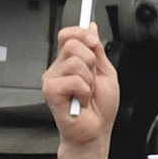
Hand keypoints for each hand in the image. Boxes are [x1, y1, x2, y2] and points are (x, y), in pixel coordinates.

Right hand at [45, 24, 119, 158]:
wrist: (95, 132)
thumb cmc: (99, 109)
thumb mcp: (106, 71)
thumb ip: (98, 49)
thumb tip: (91, 26)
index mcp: (71, 61)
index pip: (69, 34)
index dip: (82, 34)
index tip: (93, 43)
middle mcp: (59, 68)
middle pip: (73, 44)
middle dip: (91, 61)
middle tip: (91, 80)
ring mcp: (53, 79)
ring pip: (75, 61)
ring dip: (89, 80)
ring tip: (86, 94)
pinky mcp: (51, 91)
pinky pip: (73, 80)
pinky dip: (84, 92)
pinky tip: (80, 101)